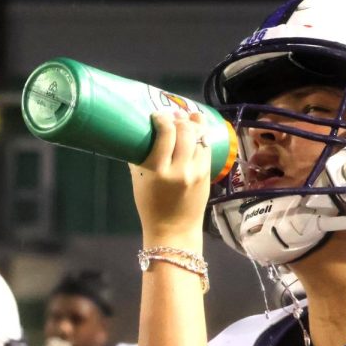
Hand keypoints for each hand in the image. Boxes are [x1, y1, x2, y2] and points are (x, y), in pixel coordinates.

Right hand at [129, 111, 210, 248]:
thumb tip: (138, 136)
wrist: (174, 231)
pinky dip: (202, 137)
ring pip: (199, 137)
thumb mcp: (139, 182)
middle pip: (184, 131)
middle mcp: (179, 169)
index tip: (158, 115)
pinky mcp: (206, 175)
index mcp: (158, 171)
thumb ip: (139, 158)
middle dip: (179, 118)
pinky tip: (198, 130)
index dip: (163, 118)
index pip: (165, 134)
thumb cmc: (151, 207)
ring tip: (188, 118)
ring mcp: (196, 172)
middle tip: (173, 115)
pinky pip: (206, 149)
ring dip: (193, 124)